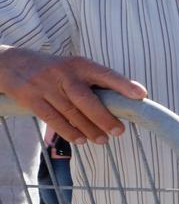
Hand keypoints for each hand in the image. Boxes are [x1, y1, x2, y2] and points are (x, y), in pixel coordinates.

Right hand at [0, 47, 146, 143]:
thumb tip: (123, 102)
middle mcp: (63, 74)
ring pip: (72, 113)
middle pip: (87, 99)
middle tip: (119, 131)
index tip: (141, 95)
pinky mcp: (31, 99)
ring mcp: (45, 86)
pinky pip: (53, 119)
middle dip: (105, 118)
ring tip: (102, 140)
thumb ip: (93, 81)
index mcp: (79, 64)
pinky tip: (80, 139)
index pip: (104, 74)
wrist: (10, 63)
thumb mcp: (73, 67)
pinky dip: (69, 132)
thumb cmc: (53, 70)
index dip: (123, 84)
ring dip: (89, 130)